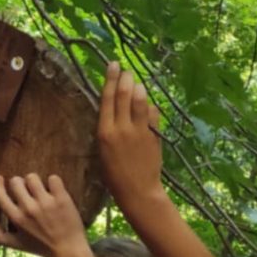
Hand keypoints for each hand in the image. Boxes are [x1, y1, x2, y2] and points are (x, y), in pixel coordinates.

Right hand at [0, 173, 87, 256]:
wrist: (68, 250)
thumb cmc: (42, 248)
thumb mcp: (18, 245)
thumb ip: (0, 236)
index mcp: (17, 218)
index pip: (0, 195)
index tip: (0, 179)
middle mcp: (29, 208)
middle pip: (16, 181)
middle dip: (19, 182)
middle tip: (26, 188)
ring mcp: (45, 202)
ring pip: (33, 178)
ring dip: (35, 181)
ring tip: (40, 188)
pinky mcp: (61, 198)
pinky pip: (53, 179)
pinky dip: (53, 182)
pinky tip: (54, 189)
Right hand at [98, 63, 163, 207]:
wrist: (137, 191)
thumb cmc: (114, 176)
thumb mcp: (103, 152)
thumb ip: (108, 130)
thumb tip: (114, 109)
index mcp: (104, 133)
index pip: (107, 99)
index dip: (110, 79)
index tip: (113, 65)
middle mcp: (121, 128)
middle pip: (124, 94)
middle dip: (125, 78)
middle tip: (126, 70)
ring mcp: (139, 131)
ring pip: (139, 100)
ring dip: (139, 88)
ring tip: (137, 83)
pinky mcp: (153, 135)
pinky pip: (152, 113)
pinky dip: (150, 105)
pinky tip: (148, 103)